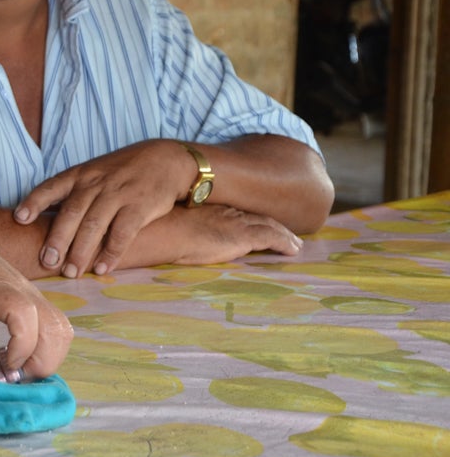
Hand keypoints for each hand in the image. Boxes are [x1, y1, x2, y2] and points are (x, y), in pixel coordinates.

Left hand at [0, 226, 72, 384]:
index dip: (21, 347)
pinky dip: (47, 347)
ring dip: (48, 357)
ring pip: (62, 329)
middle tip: (11, 379)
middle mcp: (23, 289)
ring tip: (17, 370)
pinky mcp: (33, 298)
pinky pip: (55, 325)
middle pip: (55, 328)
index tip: (4, 367)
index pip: (25, 315)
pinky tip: (18, 356)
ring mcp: (32, 293)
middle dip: (41, 364)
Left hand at [13, 140, 191, 277]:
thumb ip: (72, 193)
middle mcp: (96, 183)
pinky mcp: (139, 206)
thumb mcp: (94, 173)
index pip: (51, 187)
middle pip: (71, 213)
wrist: (165, 160)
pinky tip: (102, 268)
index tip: (19, 218)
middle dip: (57, 239)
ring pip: (93, 226)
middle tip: (46, 262)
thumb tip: (42, 219)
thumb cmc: (122, 172)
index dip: (34, 202)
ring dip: (80, 252)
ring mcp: (117, 194)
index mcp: (80, 174)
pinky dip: (111, 253)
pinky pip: (122, 233)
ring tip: (71, 272)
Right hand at [161, 204, 303, 264]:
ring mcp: (237, 222)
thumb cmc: (159, 229)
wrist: (162, 230)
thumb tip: (177, 232)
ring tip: (296, 244)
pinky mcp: (243, 235)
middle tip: (288, 233)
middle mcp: (228, 211)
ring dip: (285, 235)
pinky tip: (294, 250)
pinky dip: (285, 243)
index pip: (239, 211)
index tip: (261, 222)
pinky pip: (272, 238)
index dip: (253, 217)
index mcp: (213, 206)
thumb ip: (184, 224)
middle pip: (258, 216)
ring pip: (270, 226)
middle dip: (275, 224)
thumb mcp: (174, 222)